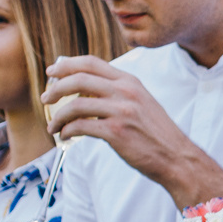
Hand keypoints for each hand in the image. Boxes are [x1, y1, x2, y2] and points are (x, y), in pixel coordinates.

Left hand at [41, 56, 222, 201]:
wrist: (177, 158)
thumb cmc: (157, 134)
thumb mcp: (142, 103)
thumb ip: (118, 93)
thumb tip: (86, 89)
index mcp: (130, 82)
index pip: (92, 63)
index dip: (67, 64)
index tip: (52, 71)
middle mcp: (126, 92)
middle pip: (78, 79)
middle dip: (55, 88)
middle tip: (45, 98)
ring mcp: (121, 111)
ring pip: (75, 104)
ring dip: (57, 115)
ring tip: (53, 125)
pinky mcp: (116, 132)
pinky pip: (80, 126)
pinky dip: (67, 131)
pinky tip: (66, 136)